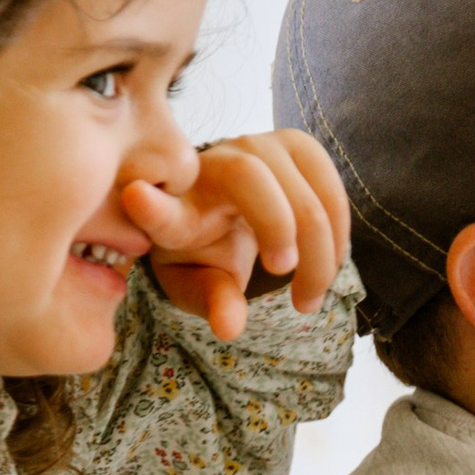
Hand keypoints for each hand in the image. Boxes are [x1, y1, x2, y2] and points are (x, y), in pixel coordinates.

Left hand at [133, 129, 349, 339]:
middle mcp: (213, 165)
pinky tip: (330, 267)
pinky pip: (330, 185)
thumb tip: (231, 328)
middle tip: (292, 288)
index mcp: (177, 207)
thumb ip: (214, 302)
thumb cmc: (206, 251)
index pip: (159, 205)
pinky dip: (339, 234)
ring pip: (299, 185)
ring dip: (321, 248)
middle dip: (278, 226)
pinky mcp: (296, 146)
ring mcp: (258, 147)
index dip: (150, 204)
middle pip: (249, 176)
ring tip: (309, 299)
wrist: (231, 214)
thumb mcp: (200, 285)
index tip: (136, 197)